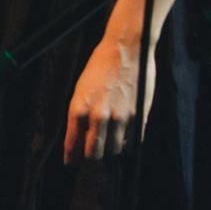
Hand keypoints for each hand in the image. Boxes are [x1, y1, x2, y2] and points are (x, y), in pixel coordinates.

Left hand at [63, 32, 155, 164]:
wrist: (126, 47)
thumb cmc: (101, 65)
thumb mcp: (81, 89)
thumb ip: (80, 115)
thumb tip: (80, 137)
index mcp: (79, 109)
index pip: (73, 146)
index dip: (72, 157)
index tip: (73, 162)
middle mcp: (98, 116)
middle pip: (93, 154)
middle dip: (92, 156)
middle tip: (93, 154)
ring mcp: (120, 116)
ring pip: (114, 150)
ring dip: (111, 149)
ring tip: (111, 142)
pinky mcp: (138, 114)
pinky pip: (133, 140)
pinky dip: (128, 141)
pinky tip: (125, 135)